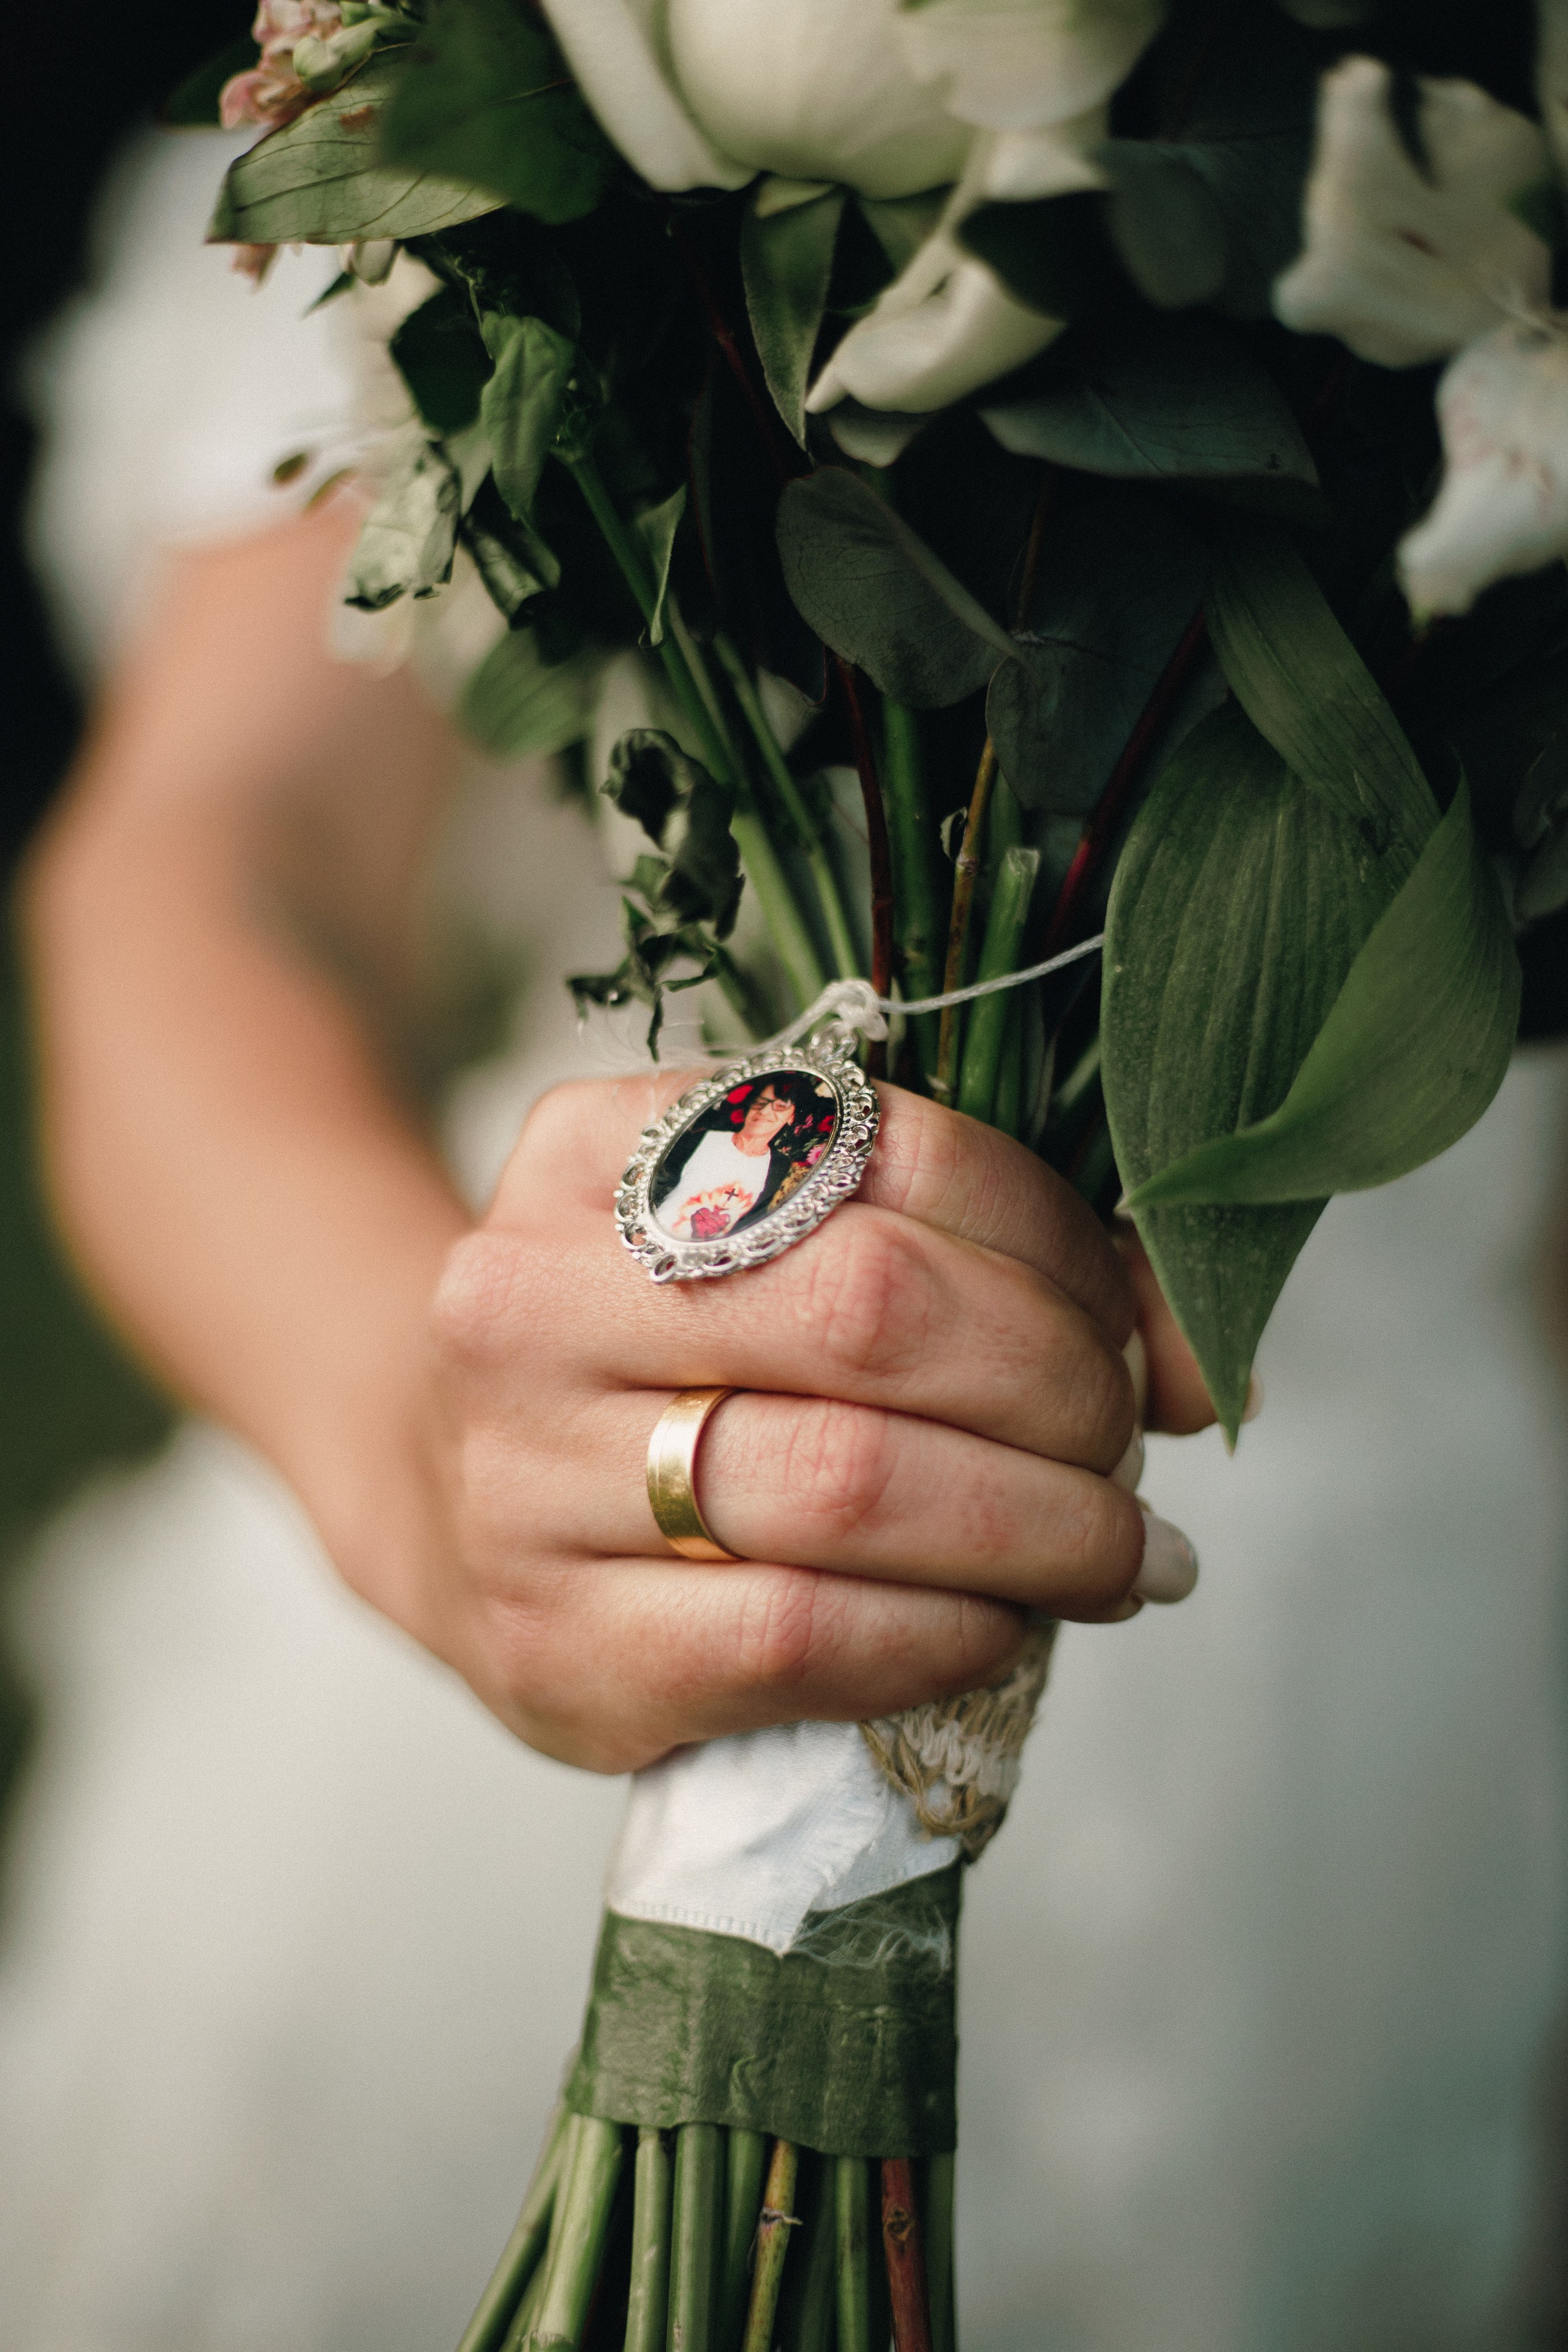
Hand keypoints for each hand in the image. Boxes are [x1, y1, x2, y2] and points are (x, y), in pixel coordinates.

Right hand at [412, 1075, 1211, 1771]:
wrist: (443, 1495)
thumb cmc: (659, 1354)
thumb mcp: (777, 1248)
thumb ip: (989, 1256)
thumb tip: (1208, 1360)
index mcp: (598, 1147)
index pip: (886, 1147)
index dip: (1052, 1239)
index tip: (1120, 1319)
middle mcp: (531, 1293)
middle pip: (877, 1313)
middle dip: (1059, 1389)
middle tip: (1123, 1447)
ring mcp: (522, 1476)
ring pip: (848, 1486)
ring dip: (1040, 1529)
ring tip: (1117, 1555)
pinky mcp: (550, 1643)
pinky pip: (801, 1637)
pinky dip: (948, 1635)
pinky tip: (1001, 1627)